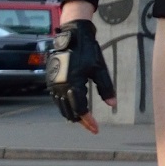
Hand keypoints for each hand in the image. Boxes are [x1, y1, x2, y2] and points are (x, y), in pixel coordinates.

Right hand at [46, 18, 115, 133]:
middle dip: (80, 121)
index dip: (88, 121)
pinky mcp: (51, 80)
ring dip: (72, 114)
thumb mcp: (99, 70)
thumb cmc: (88, 52)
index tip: (96, 129)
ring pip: (61, 107)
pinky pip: (57, 99)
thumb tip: (112, 104)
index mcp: (73, 85)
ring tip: (83, 120)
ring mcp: (54, 84)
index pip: (80, 110)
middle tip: (91, 126)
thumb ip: (106, 88)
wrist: (72, 36)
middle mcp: (60, 87)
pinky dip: (65, 106)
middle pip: (69, 111)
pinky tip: (73, 108)